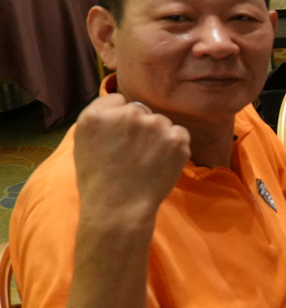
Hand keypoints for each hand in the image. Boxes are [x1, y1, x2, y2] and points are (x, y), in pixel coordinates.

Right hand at [72, 93, 190, 221]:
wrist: (119, 208)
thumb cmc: (98, 179)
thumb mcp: (84, 142)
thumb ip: (102, 118)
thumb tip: (122, 105)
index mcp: (97, 114)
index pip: (117, 100)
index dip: (118, 118)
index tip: (117, 136)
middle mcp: (128, 114)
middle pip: (140, 110)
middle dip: (139, 126)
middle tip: (132, 152)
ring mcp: (155, 124)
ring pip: (160, 122)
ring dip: (157, 136)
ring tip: (145, 160)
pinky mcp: (177, 137)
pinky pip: (178, 134)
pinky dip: (173, 146)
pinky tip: (160, 162)